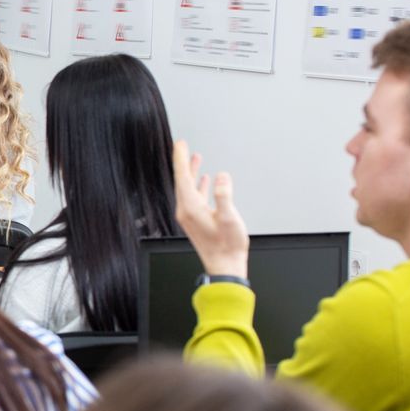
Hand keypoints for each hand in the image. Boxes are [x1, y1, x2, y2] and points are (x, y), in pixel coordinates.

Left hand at [172, 140, 249, 278]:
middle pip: (182, 180)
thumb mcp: (229, 218)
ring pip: (188, 188)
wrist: (225, 266)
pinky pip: (194, 196)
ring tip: (196, 158)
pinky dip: (198, 185)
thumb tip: (222, 177)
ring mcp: (190, 216)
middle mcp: (186, 210)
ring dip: (192, 172)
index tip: (180, 144)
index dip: (181, 158)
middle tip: (183, 146)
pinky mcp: (196, 220)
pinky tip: (206, 180)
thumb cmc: (227, 246)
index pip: (182, 176)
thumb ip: (225, 196)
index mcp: (190, 207)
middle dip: (183, 162)